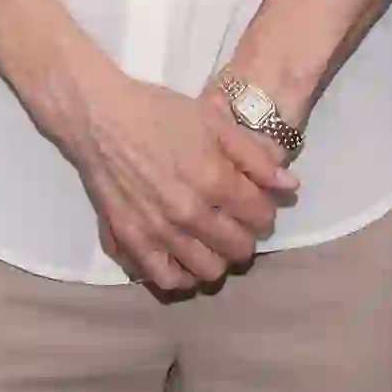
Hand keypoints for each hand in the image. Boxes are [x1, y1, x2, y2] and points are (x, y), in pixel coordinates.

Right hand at [41, 63, 298, 295]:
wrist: (100, 117)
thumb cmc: (159, 112)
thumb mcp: (213, 121)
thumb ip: (255, 157)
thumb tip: (291, 187)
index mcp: (214, 179)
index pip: (261, 217)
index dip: (264, 210)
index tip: (254, 203)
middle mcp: (190, 212)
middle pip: (239, 249)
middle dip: (245, 236)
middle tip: (234, 222)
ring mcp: (159, 231)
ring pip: (209, 270)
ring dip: (217, 258)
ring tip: (211, 241)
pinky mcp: (132, 240)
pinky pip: (167, 279)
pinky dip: (182, 276)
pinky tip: (184, 259)